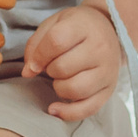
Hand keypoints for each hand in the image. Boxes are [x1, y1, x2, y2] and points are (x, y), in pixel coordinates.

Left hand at [21, 4, 120, 121]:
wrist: (110, 31)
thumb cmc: (77, 28)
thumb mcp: (54, 23)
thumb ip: (36, 44)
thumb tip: (28, 72)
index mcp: (84, 27)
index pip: (56, 42)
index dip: (38, 55)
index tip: (34, 63)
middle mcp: (100, 49)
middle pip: (63, 68)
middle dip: (49, 70)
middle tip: (53, 64)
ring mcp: (107, 71)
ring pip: (74, 89)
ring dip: (58, 87)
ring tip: (60, 78)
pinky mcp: (109, 90)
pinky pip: (88, 109)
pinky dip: (68, 113)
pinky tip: (54, 108)